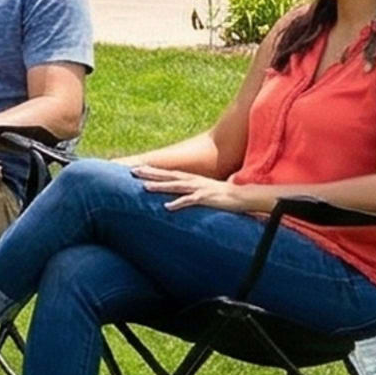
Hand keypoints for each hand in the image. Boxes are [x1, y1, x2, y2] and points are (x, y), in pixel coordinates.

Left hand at [137, 164, 269, 214]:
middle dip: (150, 173)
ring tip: (145, 187)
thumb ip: (189, 190)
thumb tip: (176, 194)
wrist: (241, 197)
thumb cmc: (221, 195)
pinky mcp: (206, 198)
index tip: (137, 167)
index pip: (169, 172)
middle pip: (168, 175)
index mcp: (191, 178)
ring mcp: (199, 188)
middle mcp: (193, 180)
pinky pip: (189, 201)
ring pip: (176, 186)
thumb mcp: (202, 190)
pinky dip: (178, 203)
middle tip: (133, 171)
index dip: (153, 170)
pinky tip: (167, 207)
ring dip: (160, 186)